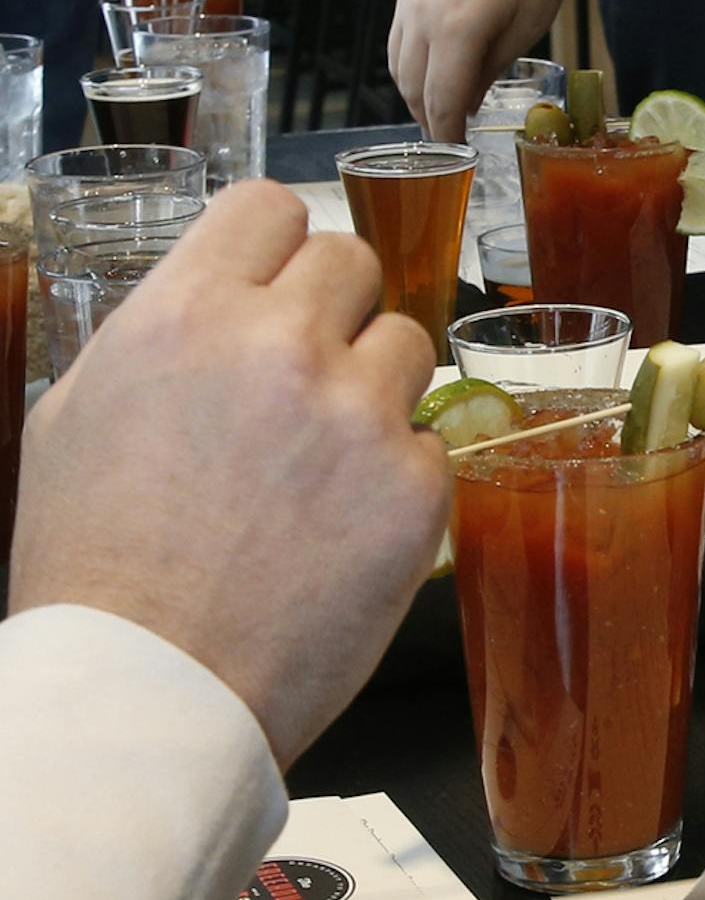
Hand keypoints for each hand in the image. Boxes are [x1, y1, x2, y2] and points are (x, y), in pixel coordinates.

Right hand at [9, 183, 449, 767]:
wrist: (151, 692)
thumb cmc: (96, 570)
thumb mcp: (76, 418)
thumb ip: (156, 338)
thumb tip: (207, 302)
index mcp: (186, 313)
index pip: (271, 207)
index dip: (275, 248)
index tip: (276, 285)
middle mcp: (279, 346)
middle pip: (354, 261)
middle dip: (333, 312)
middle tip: (305, 379)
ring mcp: (358, 415)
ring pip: (410, 344)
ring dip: (377, 389)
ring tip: (321, 464)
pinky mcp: (416, 488)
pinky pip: (433, 443)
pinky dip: (399, 479)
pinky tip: (343, 528)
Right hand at [386, 0, 577, 143]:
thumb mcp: (527, 25)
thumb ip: (490, 68)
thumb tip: (466, 103)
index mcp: (458, 28)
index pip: (442, 100)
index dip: (448, 134)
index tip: (458, 158)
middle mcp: (422, 14)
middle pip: (413, 87)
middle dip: (430, 118)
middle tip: (450, 140)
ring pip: (397, 63)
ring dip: (415, 93)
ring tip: (441, 110)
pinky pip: (397, 36)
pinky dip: (409, 62)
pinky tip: (431, 72)